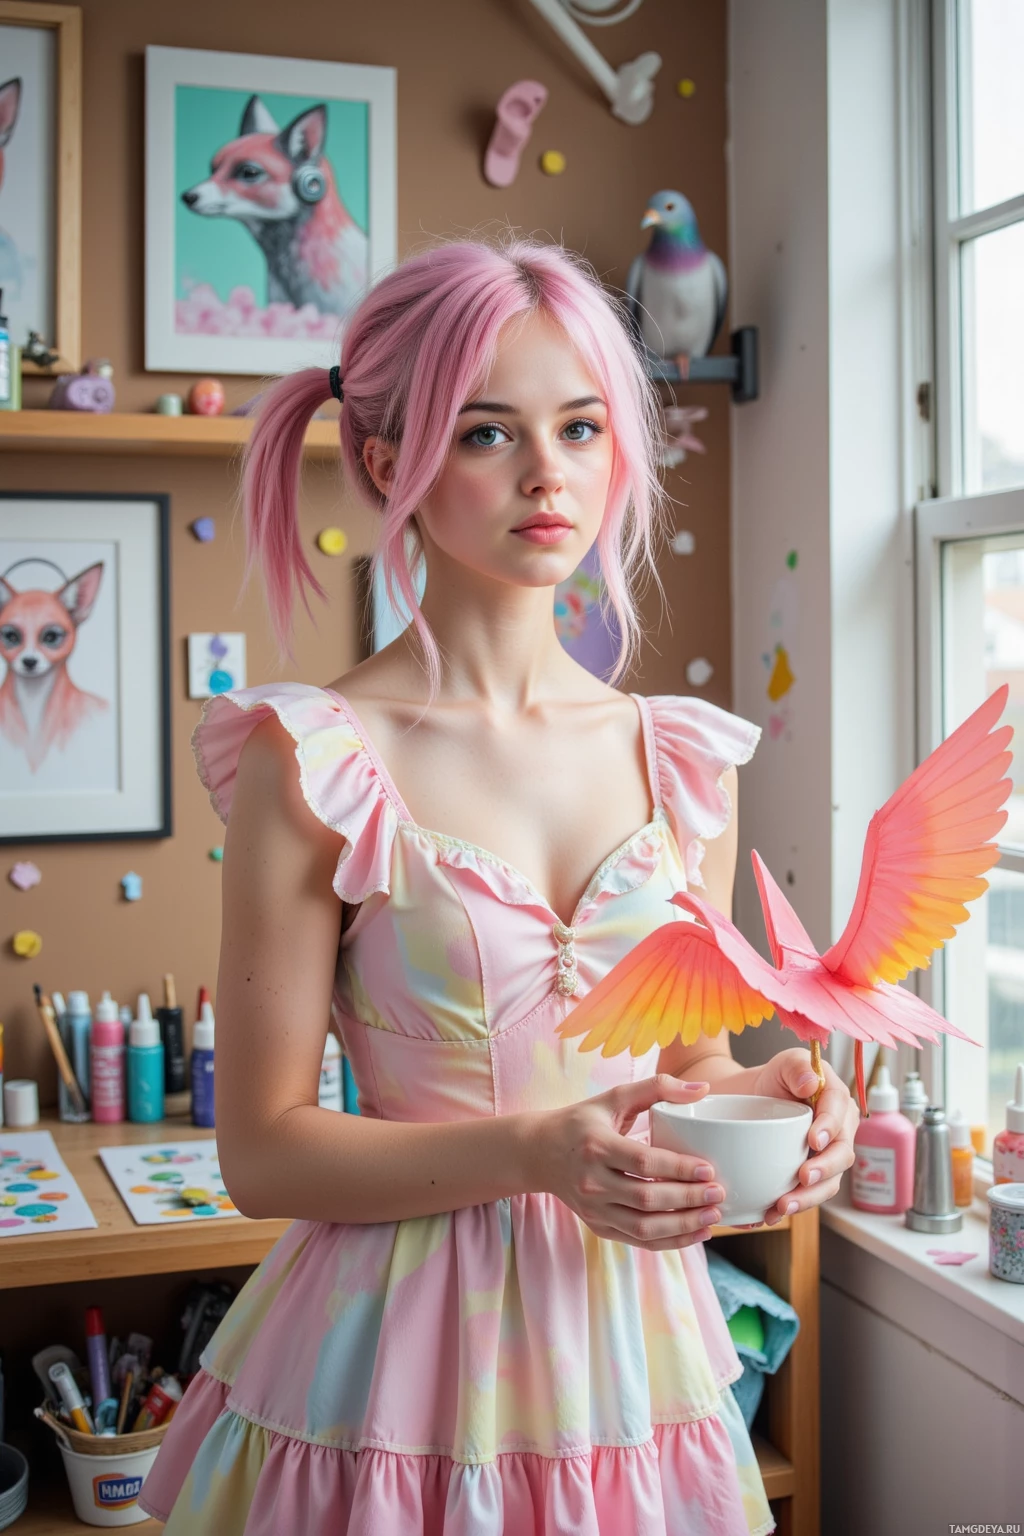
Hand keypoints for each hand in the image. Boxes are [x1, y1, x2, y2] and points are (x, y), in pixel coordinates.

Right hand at [532, 1074, 727, 1251]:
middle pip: (646, 1199)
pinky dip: (669, 1242)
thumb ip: (657, 1088)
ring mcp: (593, 1209)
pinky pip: (637, 1240)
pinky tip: (694, 1233)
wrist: (537, 1153)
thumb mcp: (613, 1097)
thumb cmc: (581, 1122)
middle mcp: (591, 1181)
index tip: (708, 1169)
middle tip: (719, 1194)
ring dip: (682, 1227)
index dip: (678, 1168)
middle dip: (687, 1200)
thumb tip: (701, 1088)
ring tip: (713, 1218)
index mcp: (596, 1145)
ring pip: (643, 1227)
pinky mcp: (597, 1226)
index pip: (643, 1162)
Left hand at [740, 1047, 857, 1225]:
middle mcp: (839, 1131)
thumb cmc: (777, 1079)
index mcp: (837, 1099)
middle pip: (842, 1154)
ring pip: (828, 1182)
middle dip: (824, 1169)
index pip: (840, 1112)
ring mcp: (827, 1157)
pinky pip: (809, 1195)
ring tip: (783, 1206)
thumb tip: (810, 1083)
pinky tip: (770, 1215)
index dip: (829, 1126)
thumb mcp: (785, 1063)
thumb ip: (797, 1068)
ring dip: (809, 1197)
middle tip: (802, 1177)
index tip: (815, 1139)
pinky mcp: (812, 1176)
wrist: (756, 1101)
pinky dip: (792, 1206)